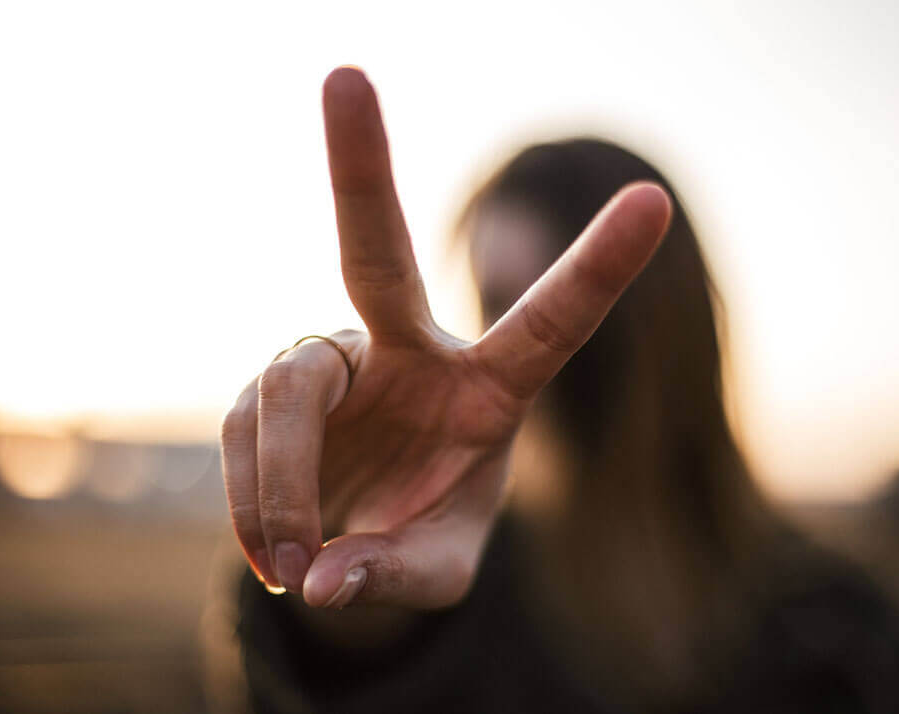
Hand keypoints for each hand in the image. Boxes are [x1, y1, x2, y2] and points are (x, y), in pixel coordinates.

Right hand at [220, 67, 671, 609]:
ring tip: (294, 562)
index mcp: (487, 389)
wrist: (352, 543)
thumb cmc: (419, 541)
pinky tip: (273, 551)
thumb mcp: (437, 571)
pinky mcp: (268, 387)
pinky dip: (250, 503)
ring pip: (286, 393)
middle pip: (375, 251)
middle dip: (361, 166)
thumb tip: (327, 584)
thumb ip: (397, 577)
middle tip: (342, 74)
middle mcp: (407, 349)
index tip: (654, 201)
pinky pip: (244, 432)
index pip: (549, 324)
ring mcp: (332, 360)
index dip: (597, 268)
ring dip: (281, 488)